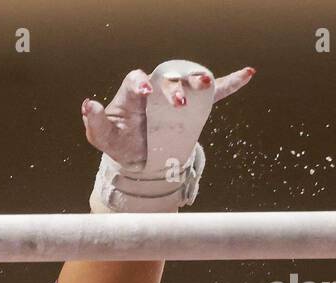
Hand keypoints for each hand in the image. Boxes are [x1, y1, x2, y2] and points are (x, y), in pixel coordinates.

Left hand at [81, 65, 253, 168]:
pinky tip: (247, 74)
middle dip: (173, 88)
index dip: (140, 82)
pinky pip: (214, 93)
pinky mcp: (193, 109)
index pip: (136, 79)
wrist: (139, 156)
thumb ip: (95, 123)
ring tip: (206, 82)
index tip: (145, 92)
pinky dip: (230, 83)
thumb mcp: (103, 138)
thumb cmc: (120, 142)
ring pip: (189, 81)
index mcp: (133, 94)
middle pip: (166, 79)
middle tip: (179, 103)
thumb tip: (88, 104)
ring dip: (200, 79)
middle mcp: (156, 90)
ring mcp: (175, 97)